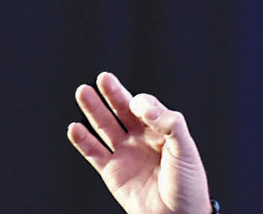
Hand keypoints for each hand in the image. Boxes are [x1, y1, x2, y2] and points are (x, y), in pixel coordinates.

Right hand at [67, 72, 211, 213]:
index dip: (142, 102)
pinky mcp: (112, 171)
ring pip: (105, 127)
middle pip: (124, 110)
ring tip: (83, 91)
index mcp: (163, 130)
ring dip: (94, 110)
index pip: (147, 106)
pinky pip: (93, 153)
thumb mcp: (185, 148)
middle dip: (113, 93)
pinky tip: (74, 127)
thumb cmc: (188, 184)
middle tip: (103, 78)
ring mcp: (126, 153)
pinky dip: (82, 140)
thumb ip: (170, 123)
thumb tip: (145, 107)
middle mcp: (143, 139)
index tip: (140, 107)